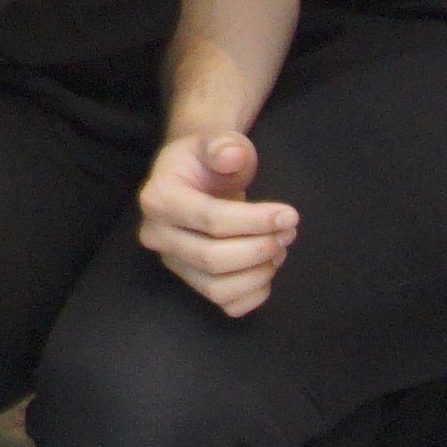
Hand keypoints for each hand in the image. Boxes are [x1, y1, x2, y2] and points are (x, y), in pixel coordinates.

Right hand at [135, 127, 296, 316]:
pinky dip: (253, 294)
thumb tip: (232, 155)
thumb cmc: (208, 161)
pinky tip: (267, 268)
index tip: (290, 215)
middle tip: (288, 231)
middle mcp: (156, 235)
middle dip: (260, 248)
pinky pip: (225, 304)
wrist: (197, 178)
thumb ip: (223, 145)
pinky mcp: (190, 281)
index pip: (210, 219)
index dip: (255, 221)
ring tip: (279, 247)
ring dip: (259, 273)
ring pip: (218, 288)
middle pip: (213, 258)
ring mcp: (172, 262)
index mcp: (158, 197)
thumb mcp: (216, 141)